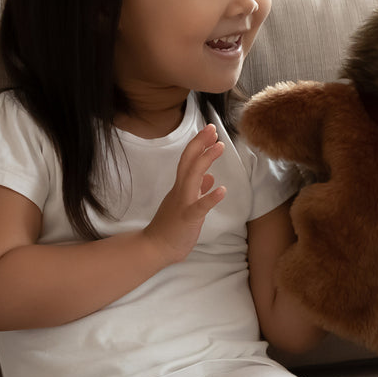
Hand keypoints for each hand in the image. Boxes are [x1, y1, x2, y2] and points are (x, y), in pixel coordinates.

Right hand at [143, 124, 225, 263]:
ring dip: (206, 160)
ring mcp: (183, 203)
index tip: (210, 131)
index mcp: (181, 187)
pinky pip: (199, 207)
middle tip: (213, 128)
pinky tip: (222, 190)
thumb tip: (209, 176)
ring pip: (193, 177)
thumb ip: (196, 189)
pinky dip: (210, 198)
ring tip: (220, 146)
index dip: (199, 144)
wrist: (155, 248)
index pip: (189, 160)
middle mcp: (181, 191)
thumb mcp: (185, 203)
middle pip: (189, 161)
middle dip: (201, 143)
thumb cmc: (171, 226)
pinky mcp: (187, 219)